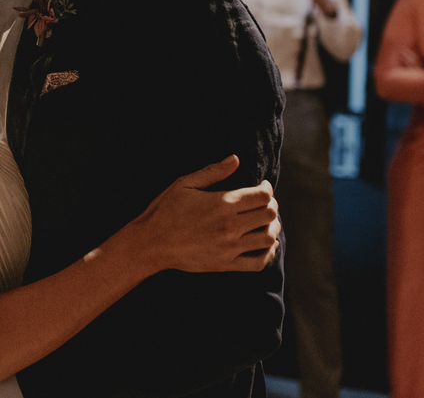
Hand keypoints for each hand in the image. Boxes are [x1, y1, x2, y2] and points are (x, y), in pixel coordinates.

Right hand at [132, 155, 280, 273]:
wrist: (151, 243)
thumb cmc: (164, 210)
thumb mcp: (184, 184)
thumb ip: (212, 172)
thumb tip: (235, 159)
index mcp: (221, 204)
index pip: (262, 196)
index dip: (267, 189)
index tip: (262, 187)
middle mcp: (229, 226)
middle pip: (269, 215)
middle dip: (271, 206)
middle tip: (264, 203)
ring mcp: (229, 248)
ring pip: (268, 238)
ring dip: (272, 228)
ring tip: (266, 223)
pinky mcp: (226, 265)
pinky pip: (258, 262)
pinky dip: (268, 253)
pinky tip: (265, 245)